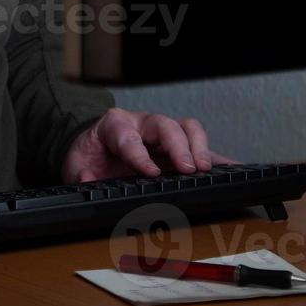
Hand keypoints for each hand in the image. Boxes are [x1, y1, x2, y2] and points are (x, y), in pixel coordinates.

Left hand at [61, 107, 234, 181]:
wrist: (92, 149)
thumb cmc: (89, 155)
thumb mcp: (75, 165)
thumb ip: (81, 175)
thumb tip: (90, 180)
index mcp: (115, 125)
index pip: (128, 136)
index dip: (139, 154)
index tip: (150, 173)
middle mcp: (141, 124)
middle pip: (165, 125)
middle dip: (178, 146)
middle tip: (188, 169)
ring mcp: (161, 134)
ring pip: (186, 128)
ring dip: (199, 147)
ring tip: (206, 170)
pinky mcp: (176, 148)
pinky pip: (200, 147)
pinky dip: (216, 158)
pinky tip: (231, 169)